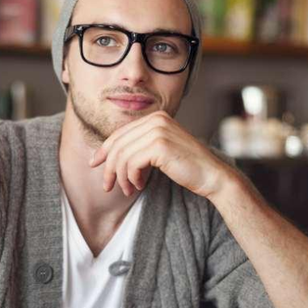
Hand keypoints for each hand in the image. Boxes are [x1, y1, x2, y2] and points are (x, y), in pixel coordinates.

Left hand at [90, 111, 227, 198]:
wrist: (212, 176)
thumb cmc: (187, 167)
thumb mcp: (160, 151)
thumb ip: (140, 147)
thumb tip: (108, 155)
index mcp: (156, 117)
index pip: (120, 133)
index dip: (104, 150)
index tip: (95, 164)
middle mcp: (156, 119)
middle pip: (118, 144)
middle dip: (109, 167)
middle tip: (107, 186)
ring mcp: (158, 130)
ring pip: (122, 155)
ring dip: (121, 177)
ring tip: (128, 190)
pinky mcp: (160, 145)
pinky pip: (131, 163)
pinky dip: (131, 178)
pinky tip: (139, 186)